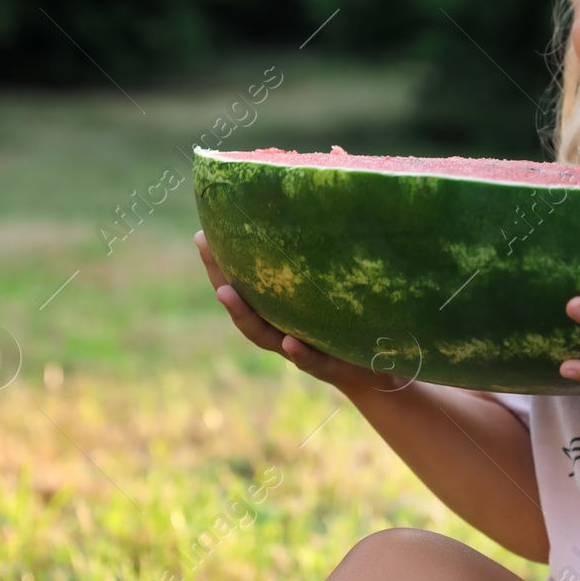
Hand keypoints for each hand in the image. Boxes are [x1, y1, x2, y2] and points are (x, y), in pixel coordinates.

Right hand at [195, 229, 385, 394]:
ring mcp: (301, 350)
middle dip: (220, 278)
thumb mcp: (337, 290)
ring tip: (224, 293)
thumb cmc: (355, 324)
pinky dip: (300, 352)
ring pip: (264, 336)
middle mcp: (282, 330)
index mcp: (280, 310)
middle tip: (203, 247)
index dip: (220, 264)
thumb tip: (320, 211)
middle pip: (243, 306)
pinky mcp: (328, 368)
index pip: (243, 285)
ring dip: (244, 315)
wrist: (378, 369)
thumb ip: (325, 263)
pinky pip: (311, 361)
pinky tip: (290, 342)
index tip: (201, 235)